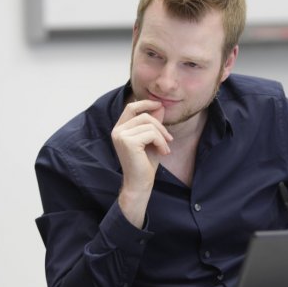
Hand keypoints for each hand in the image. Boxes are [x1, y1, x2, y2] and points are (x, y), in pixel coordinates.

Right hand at [112, 99, 172, 226]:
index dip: (146, 103)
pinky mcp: (128, 142)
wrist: (140, 184)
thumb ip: (153, 124)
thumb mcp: (151, 140)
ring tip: (165, 149)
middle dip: (160, 125)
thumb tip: (160, 106)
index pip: (131, 107)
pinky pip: (151, 134)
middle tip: (169, 138)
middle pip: (144, 115)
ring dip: (162, 137)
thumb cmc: (145, 164)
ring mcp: (121, 136)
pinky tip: (163, 153)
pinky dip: (161, 143)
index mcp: (120, 129)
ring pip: (149, 125)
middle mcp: (117, 131)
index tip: (160, 105)